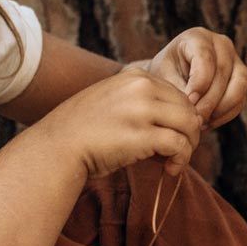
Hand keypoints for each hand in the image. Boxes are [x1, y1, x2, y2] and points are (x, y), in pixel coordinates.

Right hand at [27, 65, 205, 180]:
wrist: (56, 148)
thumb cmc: (83, 131)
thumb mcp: (112, 101)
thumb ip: (142, 102)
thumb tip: (180, 121)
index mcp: (135, 76)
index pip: (178, 94)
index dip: (181, 118)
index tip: (172, 135)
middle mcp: (141, 87)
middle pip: (188, 108)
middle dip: (189, 132)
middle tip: (178, 152)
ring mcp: (143, 110)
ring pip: (190, 125)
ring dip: (189, 147)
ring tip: (175, 161)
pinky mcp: (143, 135)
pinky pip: (179, 145)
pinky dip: (181, 159)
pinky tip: (170, 169)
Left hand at [144, 27, 246, 127]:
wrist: (171, 79)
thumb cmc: (164, 75)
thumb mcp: (164, 78)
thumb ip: (178, 90)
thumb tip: (195, 110)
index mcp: (198, 37)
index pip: (205, 58)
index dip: (200, 82)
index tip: (189, 102)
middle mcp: (221, 45)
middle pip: (223, 73)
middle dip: (210, 100)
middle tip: (195, 119)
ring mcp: (235, 61)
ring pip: (240, 85)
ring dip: (221, 108)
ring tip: (202, 123)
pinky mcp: (241, 80)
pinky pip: (240, 99)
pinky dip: (225, 114)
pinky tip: (208, 123)